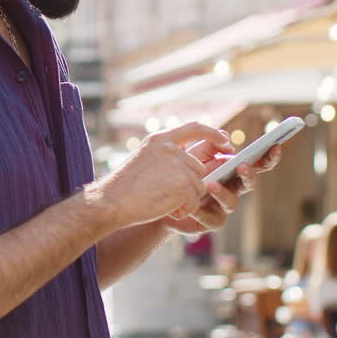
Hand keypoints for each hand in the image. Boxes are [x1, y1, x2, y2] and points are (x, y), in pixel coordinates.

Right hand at [95, 123, 233, 229]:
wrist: (110, 202)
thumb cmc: (124, 187)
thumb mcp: (145, 159)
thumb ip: (168, 156)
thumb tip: (194, 164)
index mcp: (161, 139)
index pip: (195, 127)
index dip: (213, 134)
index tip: (226, 141)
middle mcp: (172, 149)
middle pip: (198, 169)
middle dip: (188, 186)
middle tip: (164, 194)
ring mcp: (179, 166)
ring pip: (199, 187)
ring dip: (185, 199)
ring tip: (160, 201)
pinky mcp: (183, 185)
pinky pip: (195, 202)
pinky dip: (183, 210)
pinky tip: (165, 208)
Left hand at [164, 144, 282, 233]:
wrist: (164, 198)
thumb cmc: (182, 173)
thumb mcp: (192, 154)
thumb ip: (208, 144)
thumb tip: (227, 144)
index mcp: (233, 170)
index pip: (255, 162)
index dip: (267, 155)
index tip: (275, 145)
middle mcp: (233, 188)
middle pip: (249, 183)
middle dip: (249, 174)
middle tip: (242, 165)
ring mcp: (224, 207)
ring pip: (232, 202)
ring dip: (223, 192)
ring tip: (211, 184)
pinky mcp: (212, 222)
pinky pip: (211, 217)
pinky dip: (202, 211)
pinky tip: (194, 206)